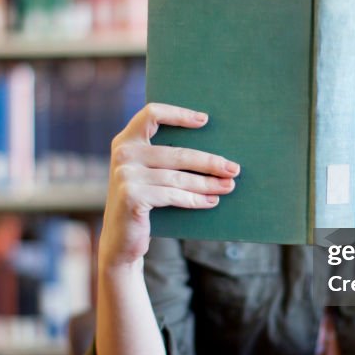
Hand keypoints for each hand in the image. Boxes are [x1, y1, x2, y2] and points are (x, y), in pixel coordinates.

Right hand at [99, 103, 239, 269]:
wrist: (120, 240)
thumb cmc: (143, 202)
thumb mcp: (148, 174)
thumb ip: (164, 157)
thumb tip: (214, 152)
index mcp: (126, 140)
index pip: (152, 114)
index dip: (179, 114)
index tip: (205, 120)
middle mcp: (123, 154)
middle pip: (176, 152)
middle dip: (209, 162)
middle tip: (233, 169)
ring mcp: (125, 175)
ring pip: (178, 177)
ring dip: (208, 183)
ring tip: (228, 186)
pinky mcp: (132, 196)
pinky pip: (173, 195)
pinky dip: (195, 199)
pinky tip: (212, 201)